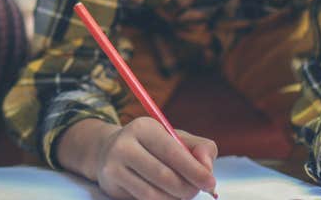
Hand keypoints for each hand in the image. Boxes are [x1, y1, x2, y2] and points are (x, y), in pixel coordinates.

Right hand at [61, 118, 217, 199]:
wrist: (109, 152)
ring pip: (153, 194)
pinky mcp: (111, 186)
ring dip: (174, 198)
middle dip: (187, 188)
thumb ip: (199, 148)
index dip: (194, 170)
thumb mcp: (175, 139)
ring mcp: (114, 167)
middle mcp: (124, 145)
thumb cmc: (152, 146)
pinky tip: (166, 195)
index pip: (172, 152)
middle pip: (164, 176)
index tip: (210, 182)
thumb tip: (207, 168)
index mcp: (144, 128)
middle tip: (196, 191)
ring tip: (181, 193)